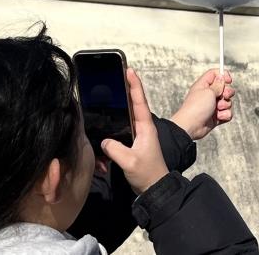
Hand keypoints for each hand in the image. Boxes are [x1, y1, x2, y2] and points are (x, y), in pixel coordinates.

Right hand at [100, 68, 168, 193]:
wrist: (154, 188)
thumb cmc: (147, 174)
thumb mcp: (130, 162)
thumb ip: (115, 150)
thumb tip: (104, 141)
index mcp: (146, 128)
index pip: (139, 102)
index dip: (134, 85)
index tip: (130, 71)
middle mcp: (143, 129)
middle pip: (134, 104)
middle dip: (127, 88)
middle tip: (119, 74)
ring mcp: (138, 136)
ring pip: (127, 116)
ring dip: (122, 104)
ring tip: (114, 91)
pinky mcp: (132, 144)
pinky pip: (123, 129)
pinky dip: (116, 122)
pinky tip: (109, 118)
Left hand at [170, 69, 235, 140]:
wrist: (191, 126)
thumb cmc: (197, 107)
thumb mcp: (208, 91)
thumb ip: (218, 84)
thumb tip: (221, 77)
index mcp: (204, 85)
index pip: (215, 74)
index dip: (223, 75)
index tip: (229, 80)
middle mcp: (209, 95)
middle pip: (225, 88)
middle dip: (228, 92)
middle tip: (223, 95)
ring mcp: (213, 106)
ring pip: (228, 102)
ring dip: (225, 105)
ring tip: (217, 109)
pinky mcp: (216, 116)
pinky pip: (227, 113)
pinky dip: (225, 115)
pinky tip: (218, 117)